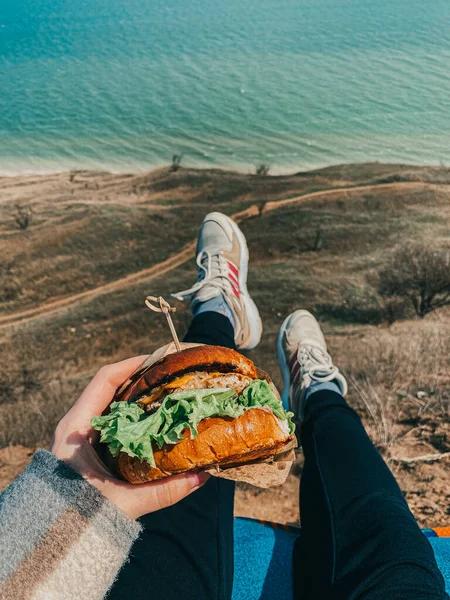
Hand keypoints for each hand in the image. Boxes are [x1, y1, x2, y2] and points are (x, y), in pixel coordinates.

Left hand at [50, 356, 208, 518]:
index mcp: (76, 428)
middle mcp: (78, 426)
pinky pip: (116, 423)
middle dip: (144, 379)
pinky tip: (158, 422)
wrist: (52, 541)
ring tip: (171, 394)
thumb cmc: (78, 517)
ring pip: (115, 405)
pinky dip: (137, 417)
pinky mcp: (91, 449)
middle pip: (113, 388)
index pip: (104, 380)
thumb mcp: (122, 503)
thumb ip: (162, 492)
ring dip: (142, 398)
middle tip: (174, 376)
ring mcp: (83, 436)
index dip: (132, 364)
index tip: (160, 358)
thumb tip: (202, 476)